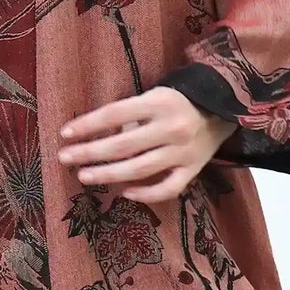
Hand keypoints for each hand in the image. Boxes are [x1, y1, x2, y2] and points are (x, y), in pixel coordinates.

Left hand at [56, 87, 236, 201]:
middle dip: (90, 152)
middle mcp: (171, 128)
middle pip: (123, 145)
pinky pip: (168, 188)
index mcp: (159, 103)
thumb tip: (98, 135)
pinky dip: (146, 194)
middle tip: (65, 158)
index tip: (65, 133)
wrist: (224, 108)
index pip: (115, 114)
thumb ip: (131, 115)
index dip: (88, 125)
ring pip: (139, 169)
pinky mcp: (194, 169)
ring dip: (108, 174)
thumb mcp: (155, 96)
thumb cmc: (179, 100)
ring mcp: (183, 152)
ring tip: (84, 176)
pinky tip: (125, 193)